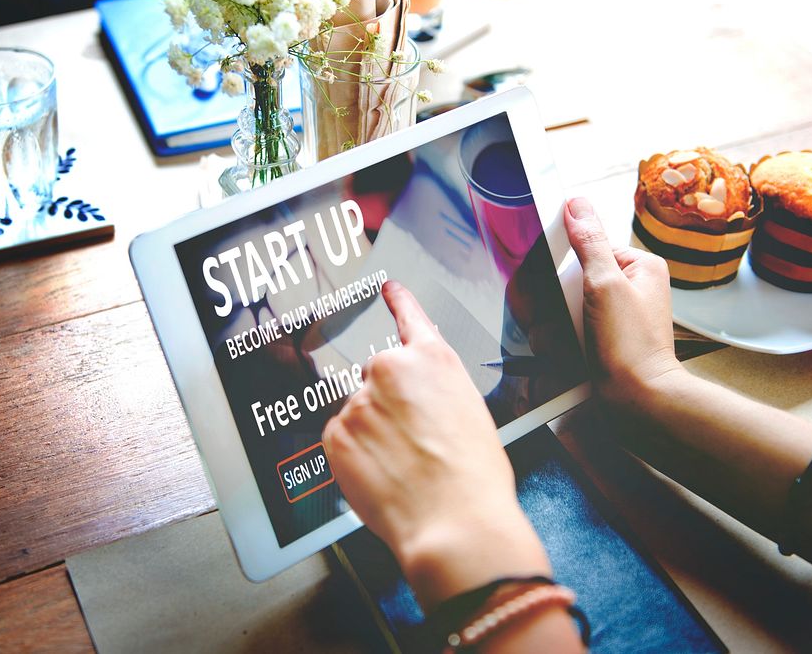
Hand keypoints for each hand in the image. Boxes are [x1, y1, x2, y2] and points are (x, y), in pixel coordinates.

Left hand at [323, 281, 549, 605]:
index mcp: (433, 360)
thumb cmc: (474, 477)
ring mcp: (359, 400)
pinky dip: (356, 457)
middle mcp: (391, 369)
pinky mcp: (336, 433)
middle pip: (377, 378)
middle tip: (413, 442)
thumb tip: (423, 403)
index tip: (388, 289)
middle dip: (387, 405)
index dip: (398, 301)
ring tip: (404, 466)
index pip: (410, 318)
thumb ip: (439, 392)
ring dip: (373, 435)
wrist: (455, 522)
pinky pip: (342, 440)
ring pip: (360, 413)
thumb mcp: (471, 413)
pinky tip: (383, 475)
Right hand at [564, 197, 681, 407]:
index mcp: (638, 266)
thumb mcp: (606, 285)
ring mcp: (612, 314)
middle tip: (568, 319)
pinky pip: (567, 328)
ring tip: (572, 342)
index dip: (562, 264)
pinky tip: (571, 352)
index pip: (584, 247)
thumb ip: (588, 242)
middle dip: (557, 302)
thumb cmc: (632, 348)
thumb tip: (576, 205)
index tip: (553, 281)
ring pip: (563, 305)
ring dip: (555, 325)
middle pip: (569, 277)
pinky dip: (561, 340)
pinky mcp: (600, 337)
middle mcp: (628, 287)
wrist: (638, 402)